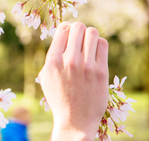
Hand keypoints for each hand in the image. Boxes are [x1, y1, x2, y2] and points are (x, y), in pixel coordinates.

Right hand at [38, 22, 108, 140]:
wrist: (75, 120)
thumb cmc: (59, 98)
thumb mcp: (46, 76)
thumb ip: (51, 57)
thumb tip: (61, 37)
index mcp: (53, 60)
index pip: (63, 29)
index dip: (67, 27)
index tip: (69, 33)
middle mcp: (69, 60)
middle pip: (78, 27)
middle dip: (79, 29)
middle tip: (80, 38)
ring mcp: (86, 66)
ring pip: (92, 33)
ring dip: (90, 35)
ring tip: (88, 44)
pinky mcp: (101, 71)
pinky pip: (103, 45)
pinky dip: (99, 44)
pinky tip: (96, 52)